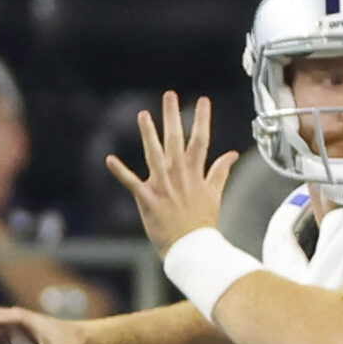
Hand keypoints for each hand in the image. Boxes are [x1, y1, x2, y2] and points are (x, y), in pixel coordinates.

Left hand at [105, 93, 235, 256]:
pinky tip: (110, 159)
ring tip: (143, 115)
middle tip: (170, 95)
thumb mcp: (215, 194)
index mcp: (196, 173)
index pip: (201, 140)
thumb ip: (221, 171)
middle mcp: (179, 175)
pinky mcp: (148, 199)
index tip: (204, 100)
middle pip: (176, 140)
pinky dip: (120, 171)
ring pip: (154, 154)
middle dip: (173, 116)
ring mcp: (163, 186)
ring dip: (148, 134)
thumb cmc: (203, 223)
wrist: (192, 248)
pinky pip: (132, 183)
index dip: (203, 119)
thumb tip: (232, 154)